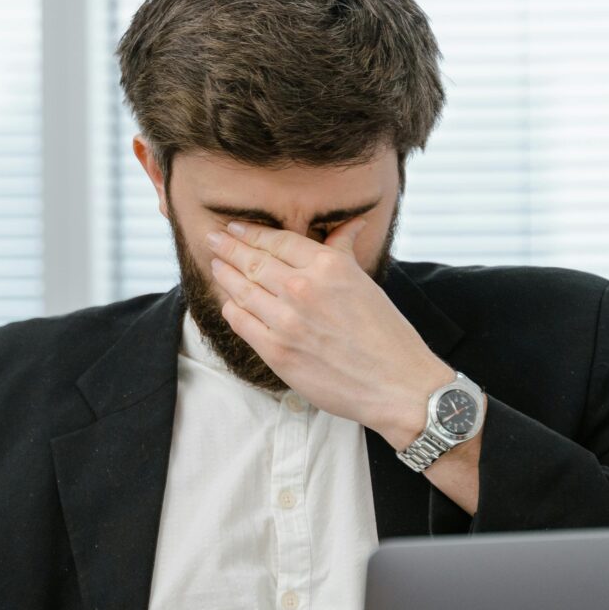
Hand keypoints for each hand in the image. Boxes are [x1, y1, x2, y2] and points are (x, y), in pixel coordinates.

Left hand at [207, 218, 454, 444]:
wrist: (397, 385)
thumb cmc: (387, 335)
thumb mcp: (365, 283)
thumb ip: (344, 253)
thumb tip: (351, 224)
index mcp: (328, 266)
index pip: (277, 241)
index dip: (251, 233)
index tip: (235, 228)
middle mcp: (303, 288)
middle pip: (253, 261)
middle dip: (228, 248)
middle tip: (212, 240)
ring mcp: (286, 321)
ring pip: (242, 290)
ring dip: (225, 276)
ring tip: (216, 266)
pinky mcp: (277, 351)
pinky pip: (241, 323)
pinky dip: (232, 309)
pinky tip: (229, 303)